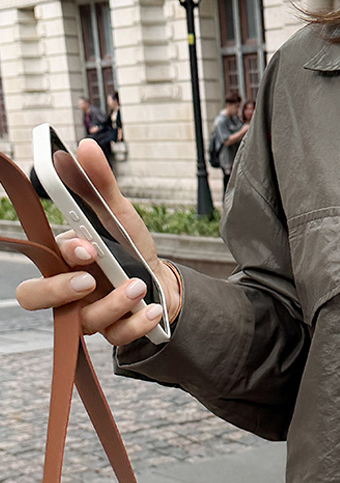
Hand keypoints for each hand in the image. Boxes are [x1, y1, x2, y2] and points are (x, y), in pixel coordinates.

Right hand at [15, 139, 180, 345]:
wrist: (161, 282)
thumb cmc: (130, 248)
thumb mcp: (118, 214)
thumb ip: (99, 185)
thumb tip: (85, 146)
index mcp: (63, 258)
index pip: (43, 259)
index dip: (62, 254)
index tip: (87, 247)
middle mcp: (68, 288)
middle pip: (34, 297)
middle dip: (57, 291)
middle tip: (88, 279)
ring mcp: (89, 313)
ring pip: (85, 321)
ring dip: (114, 304)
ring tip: (138, 287)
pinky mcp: (113, 331)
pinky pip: (118, 336)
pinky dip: (137, 324)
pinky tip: (153, 310)